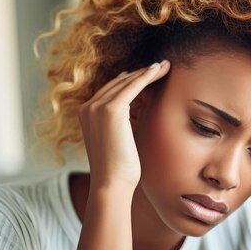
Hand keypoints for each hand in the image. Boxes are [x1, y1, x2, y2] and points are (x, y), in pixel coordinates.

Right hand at [78, 60, 170, 193]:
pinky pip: (132, 86)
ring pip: (126, 82)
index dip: (130, 81)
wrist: (111, 183)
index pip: (110, 90)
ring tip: (165, 66)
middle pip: (118, 83)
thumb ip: (120, 125)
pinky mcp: (111, 109)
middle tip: (161, 66)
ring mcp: (97, 107)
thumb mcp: (116, 140)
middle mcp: (87, 107)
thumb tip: (134, 116)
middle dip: (140, 73)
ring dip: (147, 72)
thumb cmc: (118, 169)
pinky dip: (146, 76)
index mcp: (86, 114)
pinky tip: (159, 70)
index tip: (147, 75)